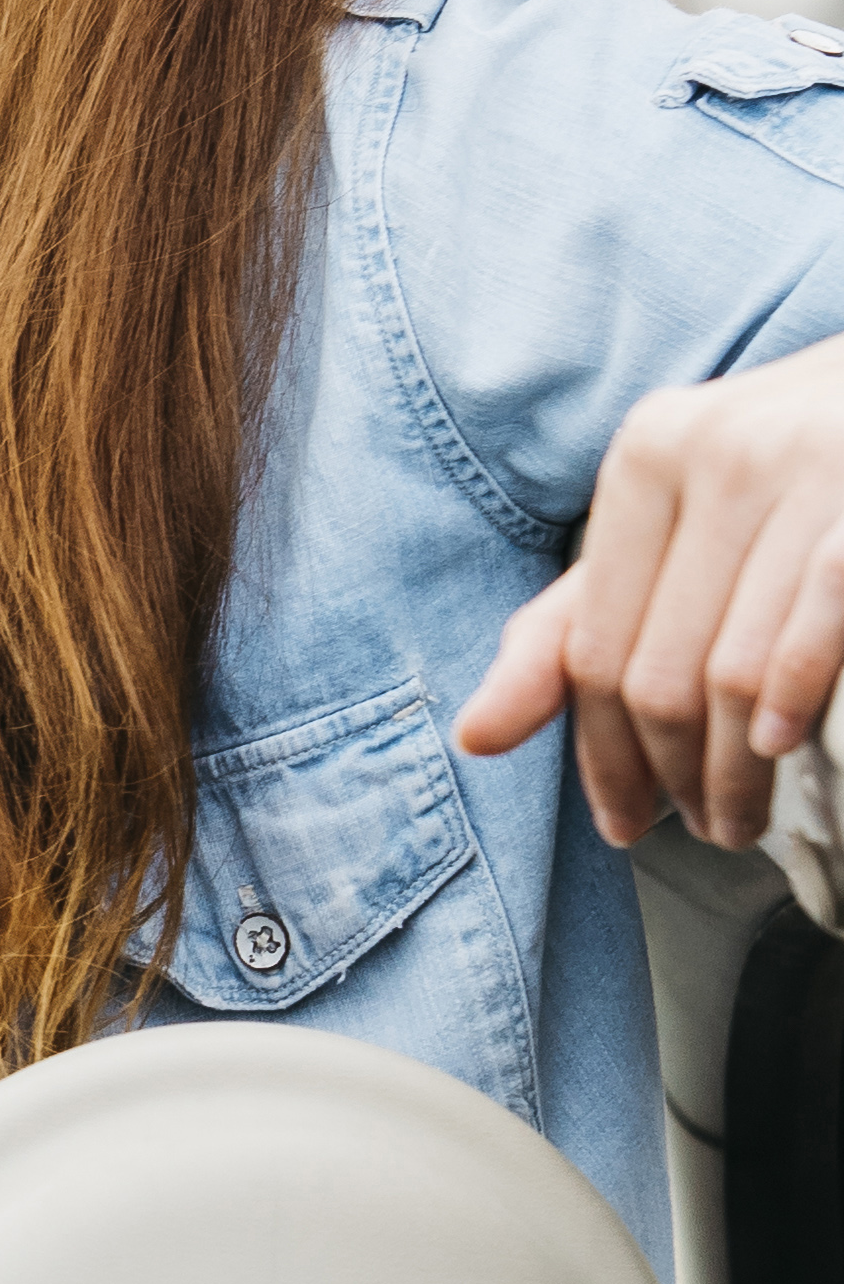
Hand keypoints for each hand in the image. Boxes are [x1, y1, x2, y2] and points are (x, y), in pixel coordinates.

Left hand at [455, 332, 843, 848]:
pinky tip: (777, 747)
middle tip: (700, 828)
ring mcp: (803, 473)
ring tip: (738, 816)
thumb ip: (570, 624)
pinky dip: (789, 703)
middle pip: (657, 669)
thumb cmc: (785, 473)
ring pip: (732, 670)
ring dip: (732, 770)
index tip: (622, 819)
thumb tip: (474, 737)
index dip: (600, 752)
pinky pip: (813, 628)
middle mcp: (714, 454)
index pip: (591, 643)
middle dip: (671, 774)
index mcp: (646, 456)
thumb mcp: (670, 524)